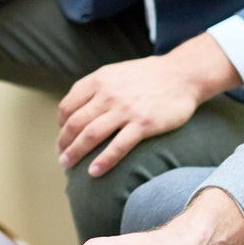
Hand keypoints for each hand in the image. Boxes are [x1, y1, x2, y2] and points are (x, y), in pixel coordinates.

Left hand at [56, 33, 240, 175]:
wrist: (183, 75)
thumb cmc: (149, 76)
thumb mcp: (116, 73)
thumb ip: (97, 87)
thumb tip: (77, 109)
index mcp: (99, 80)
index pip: (67, 106)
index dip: (60, 126)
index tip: (62, 138)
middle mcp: (108, 94)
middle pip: (74, 123)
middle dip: (63, 143)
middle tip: (62, 158)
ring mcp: (126, 109)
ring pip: (91, 135)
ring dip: (75, 153)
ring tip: (68, 166)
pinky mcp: (144, 123)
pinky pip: (118, 146)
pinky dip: (103, 161)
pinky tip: (94, 172)